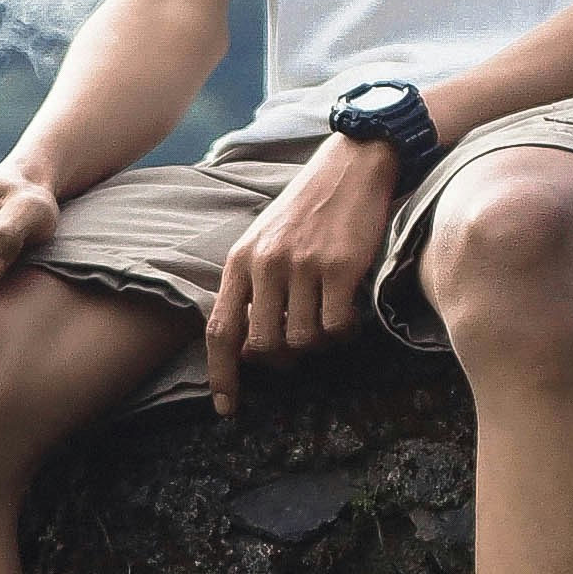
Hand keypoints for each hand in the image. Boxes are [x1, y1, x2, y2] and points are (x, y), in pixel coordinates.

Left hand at [206, 135, 396, 417]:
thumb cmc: (308, 208)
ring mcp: (304, 265)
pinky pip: (336, 327)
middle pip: (263, 346)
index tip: (227, 409)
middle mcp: (267, 263)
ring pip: (302, 341)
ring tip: (327, 319)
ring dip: (318, 343)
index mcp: (241, 259)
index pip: (220, 330)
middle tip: (298, 347)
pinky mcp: (341, 267)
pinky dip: (344, 332)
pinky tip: (349, 313)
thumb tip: (247, 346)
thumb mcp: (264, 239)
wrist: (352, 164)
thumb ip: (251, 285)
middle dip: (281, 360)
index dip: (221, 375)